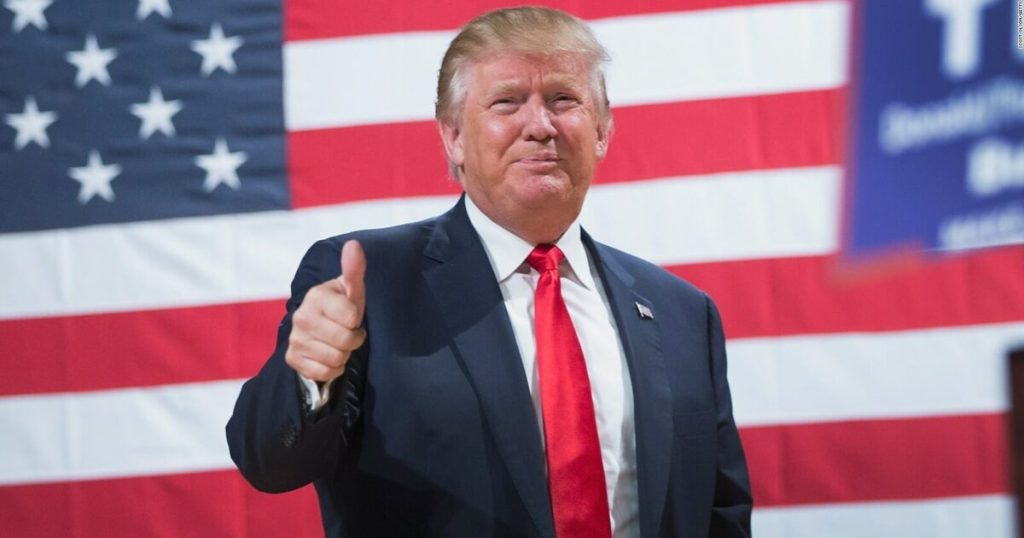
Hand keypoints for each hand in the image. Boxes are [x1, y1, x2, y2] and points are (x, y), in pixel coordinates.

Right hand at [285, 240, 366, 381]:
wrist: (320, 329)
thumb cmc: (341, 307)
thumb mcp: (351, 289)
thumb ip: (354, 269)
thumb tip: (354, 244)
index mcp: (316, 296)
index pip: (352, 317)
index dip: (357, 320)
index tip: (351, 316)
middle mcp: (301, 317)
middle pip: (346, 341)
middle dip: (353, 340)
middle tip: (346, 332)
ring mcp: (295, 339)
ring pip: (336, 359)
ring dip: (343, 354)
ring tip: (337, 343)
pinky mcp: (293, 359)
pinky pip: (324, 372)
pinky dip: (332, 368)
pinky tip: (328, 355)